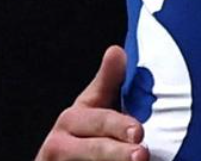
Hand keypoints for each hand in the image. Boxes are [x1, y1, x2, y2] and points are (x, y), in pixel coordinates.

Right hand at [35, 45, 147, 160]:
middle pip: (94, 149)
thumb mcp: (95, 105)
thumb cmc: (88, 132)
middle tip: (141, 155)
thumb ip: (108, 81)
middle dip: (117, 152)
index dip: (118, 126)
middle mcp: (59, 144)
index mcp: (71, 120)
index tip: (138, 132)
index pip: (99, 121)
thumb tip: (116, 51)